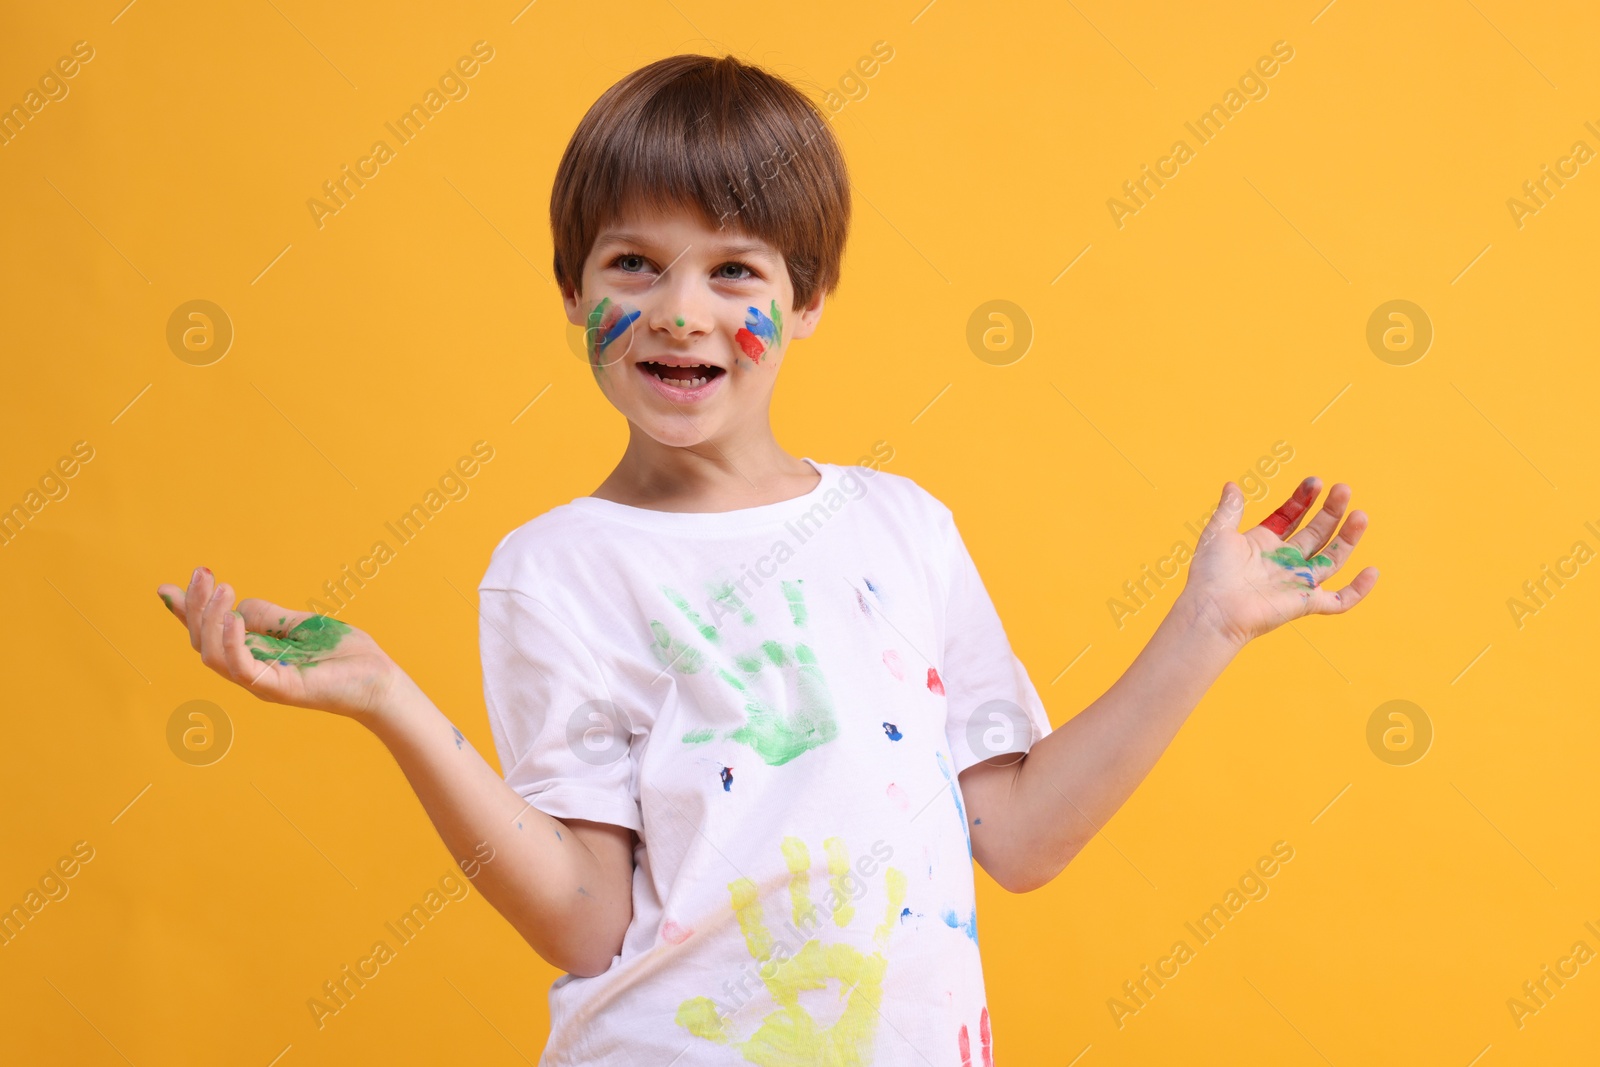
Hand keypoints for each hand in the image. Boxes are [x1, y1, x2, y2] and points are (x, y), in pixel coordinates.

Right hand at [156, 567, 403, 720]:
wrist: (380, 680)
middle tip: (204, 573)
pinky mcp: (277, 689)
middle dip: (195, 607)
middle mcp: (250, 670)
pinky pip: (240, 668)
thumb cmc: (344, 655)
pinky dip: (230, 642)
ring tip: (223, 588)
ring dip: (210, 619)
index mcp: (253, 654)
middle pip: (200, 643)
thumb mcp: (300, 626)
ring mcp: (261, 682)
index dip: (186, 613)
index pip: (208, 634)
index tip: (166, 588)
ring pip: (211, 655)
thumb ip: (267, 617)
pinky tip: (235, 616)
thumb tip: (236, 603)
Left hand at [1180, 477, 1378, 649]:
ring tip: (1360, 515)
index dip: (1303, 500)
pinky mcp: (1305, 604)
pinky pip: (1339, 601)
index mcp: (1264, 545)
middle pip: (1316, 533)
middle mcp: (1284, 562)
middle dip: (1331, 511)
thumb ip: (1230, 509)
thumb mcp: (1218, 533)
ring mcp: (1296, 583)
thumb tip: (1232, 485)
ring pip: (1332, 559)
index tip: (1315, 481)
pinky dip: (1357, 591)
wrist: (1212, 609)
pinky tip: (1372, 572)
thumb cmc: (1211, 575)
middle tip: (1343, 489)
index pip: (1291, 517)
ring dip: (1348, 538)